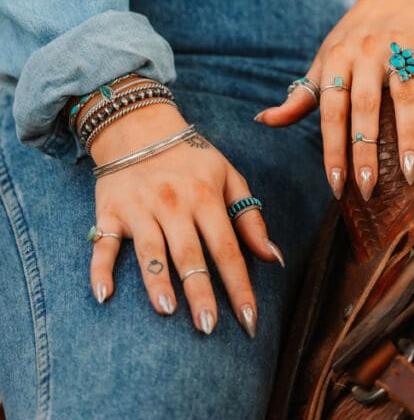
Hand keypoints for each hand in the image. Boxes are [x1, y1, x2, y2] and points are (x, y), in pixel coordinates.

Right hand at [87, 103, 284, 334]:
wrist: (139, 126)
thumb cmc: (191, 158)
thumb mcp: (228, 176)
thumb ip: (250, 217)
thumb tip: (274, 258)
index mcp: (206, 196)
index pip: (227, 248)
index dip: (239, 286)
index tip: (249, 321)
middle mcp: (173, 204)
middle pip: (189, 254)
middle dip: (200, 292)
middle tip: (209, 328)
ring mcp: (140, 209)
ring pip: (150, 249)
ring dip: (157, 280)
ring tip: (167, 311)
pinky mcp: (110, 212)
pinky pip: (103, 244)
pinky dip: (101, 269)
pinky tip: (104, 295)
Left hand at [254, 0, 413, 200]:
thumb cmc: (355, 37)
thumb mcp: (325, 60)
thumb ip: (301, 95)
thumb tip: (264, 121)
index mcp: (337, 58)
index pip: (331, 109)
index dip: (333, 149)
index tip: (337, 185)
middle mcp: (366, 51)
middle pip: (365, 106)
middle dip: (366, 149)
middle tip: (368, 188)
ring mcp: (400, 46)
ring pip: (405, 95)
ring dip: (408, 136)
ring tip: (409, 172)